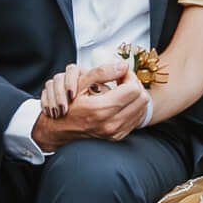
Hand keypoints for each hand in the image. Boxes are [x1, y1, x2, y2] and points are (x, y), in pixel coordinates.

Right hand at [32, 64, 147, 147]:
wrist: (59, 130)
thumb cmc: (67, 107)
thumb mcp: (80, 84)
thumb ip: (102, 72)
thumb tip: (123, 65)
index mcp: (102, 109)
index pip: (133, 89)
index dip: (129, 76)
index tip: (121, 74)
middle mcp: (111, 123)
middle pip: (142, 99)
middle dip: (135, 85)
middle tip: (123, 81)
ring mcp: (116, 132)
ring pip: (142, 109)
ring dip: (136, 97)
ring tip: (122, 91)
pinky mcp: (118, 136)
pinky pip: (136, 119)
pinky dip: (133, 108)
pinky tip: (121, 102)